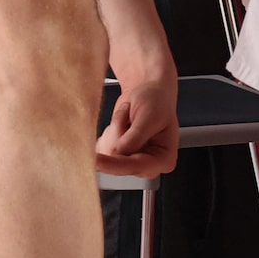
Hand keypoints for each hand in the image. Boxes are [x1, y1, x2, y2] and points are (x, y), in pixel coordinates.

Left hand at [95, 66, 179, 180]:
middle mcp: (147, 166)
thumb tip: (116, 154)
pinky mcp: (117, 157)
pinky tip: (121, 124)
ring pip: (106, 154)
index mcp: (163, 159)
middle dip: (117, 135)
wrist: (148, 91)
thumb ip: (134, 137)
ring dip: (113, 131)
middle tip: (130, 117)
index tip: (95, 162)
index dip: (113, 164)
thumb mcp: (149, 116)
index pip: (134, 167)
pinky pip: (100, 149)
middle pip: (117, 161)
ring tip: (129, 117)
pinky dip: (107, 132)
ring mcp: (130, 162)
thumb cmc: (156, 101)